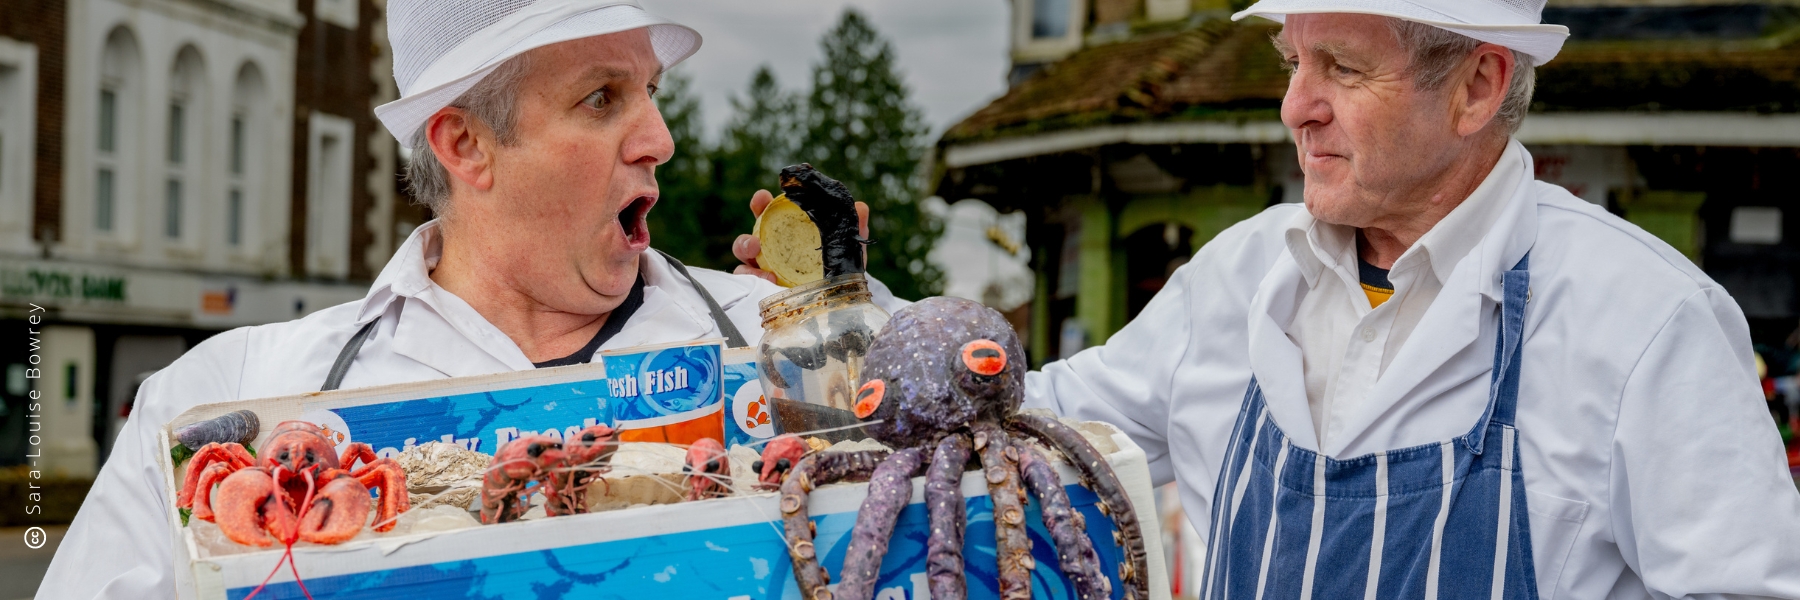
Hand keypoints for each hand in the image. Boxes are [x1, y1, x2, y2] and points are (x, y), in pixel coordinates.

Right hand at [733, 189, 869, 282]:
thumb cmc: (838, 260)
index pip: (766, 213)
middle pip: (748, 240)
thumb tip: (861, 207)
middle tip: (755, 243)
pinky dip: (756, 283)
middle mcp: (770, 248)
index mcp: (784, 230)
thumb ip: (852, 227)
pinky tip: (771, 285)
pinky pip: (752, 285)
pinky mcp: (764, 288)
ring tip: (764, 273)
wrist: (842, 292)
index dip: (760, 203)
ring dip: (749, 269)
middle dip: (746, 239)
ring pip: (745, 264)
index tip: (763, 198)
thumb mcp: (846, 244)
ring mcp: (765, 269)